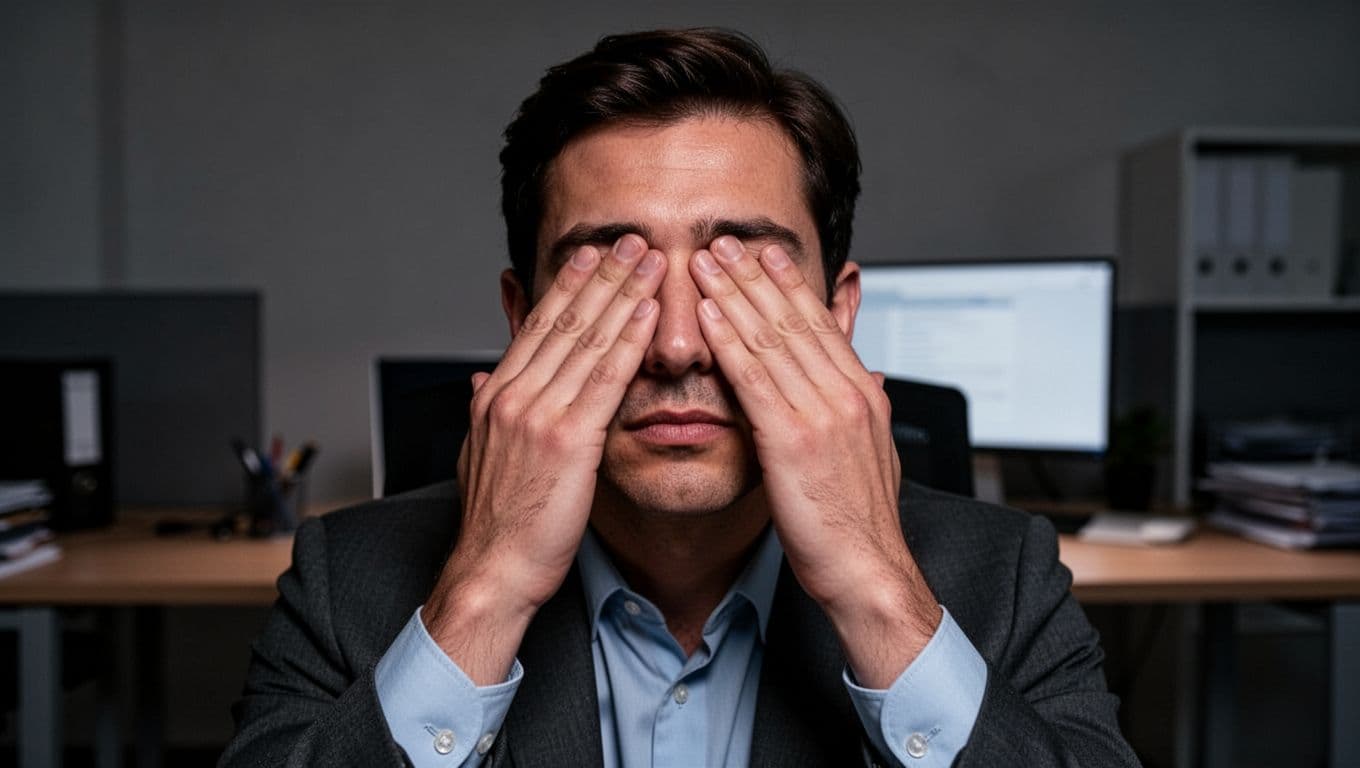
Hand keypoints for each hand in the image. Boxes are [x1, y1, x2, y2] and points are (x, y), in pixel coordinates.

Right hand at [423, 234, 665, 683]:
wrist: (492, 570)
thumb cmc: (496, 522)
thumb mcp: (479, 455)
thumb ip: (485, 411)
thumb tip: (481, 379)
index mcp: (495, 396)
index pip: (538, 327)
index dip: (567, 285)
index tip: (591, 254)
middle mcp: (513, 396)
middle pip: (564, 321)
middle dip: (600, 275)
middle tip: (630, 239)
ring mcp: (538, 416)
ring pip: (586, 340)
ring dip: (621, 293)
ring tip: (648, 260)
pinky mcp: (566, 442)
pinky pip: (604, 380)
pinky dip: (627, 341)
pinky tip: (647, 313)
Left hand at [690, 236, 940, 687]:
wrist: (868, 570)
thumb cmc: (859, 521)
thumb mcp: (871, 450)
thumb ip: (865, 404)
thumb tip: (868, 375)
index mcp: (862, 393)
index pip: (821, 324)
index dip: (790, 284)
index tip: (764, 253)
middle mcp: (846, 394)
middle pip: (794, 320)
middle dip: (756, 276)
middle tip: (725, 241)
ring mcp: (821, 414)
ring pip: (772, 339)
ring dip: (735, 295)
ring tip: (706, 262)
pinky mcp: (793, 440)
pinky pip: (755, 379)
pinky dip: (730, 341)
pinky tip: (709, 315)